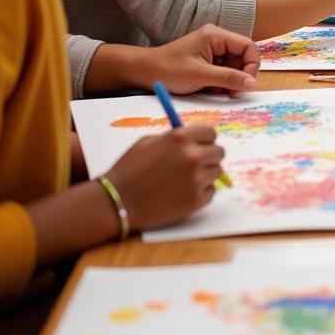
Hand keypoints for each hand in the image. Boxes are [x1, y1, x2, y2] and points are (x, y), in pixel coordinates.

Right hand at [107, 125, 223, 230]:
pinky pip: (211, 192)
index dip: (205, 140)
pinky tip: (183, 193)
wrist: (115, 202)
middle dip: (208, 157)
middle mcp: (192, 156)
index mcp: (180, 138)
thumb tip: (194, 137)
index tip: (200, 145)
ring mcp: (196, 179)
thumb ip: (173, 137)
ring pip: (217, 172)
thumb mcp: (147, 142)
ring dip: (205, 174)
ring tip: (184, 180)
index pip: (211, 133)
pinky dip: (201, 192)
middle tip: (194, 164)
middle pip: (219, 152)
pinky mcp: (196, 201)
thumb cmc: (128, 170)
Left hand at [147, 25, 258, 95]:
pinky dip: (221, 82)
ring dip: (229, 81)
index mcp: (216, 36)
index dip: (252, 65)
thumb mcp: (200, 75)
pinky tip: (210, 89)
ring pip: (234, 66)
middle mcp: (216, 40)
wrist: (142, 72)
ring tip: (216, 90)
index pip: (248, 47)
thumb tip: (251, 84)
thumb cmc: (167, 70)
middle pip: (243, 57)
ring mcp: (212, 50)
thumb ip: (228, 78)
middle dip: (239, 76)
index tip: (245, 84)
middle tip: (231, 92)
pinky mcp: (207, 61)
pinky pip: (224, 71)